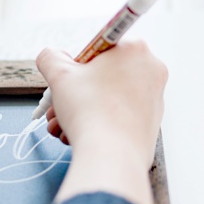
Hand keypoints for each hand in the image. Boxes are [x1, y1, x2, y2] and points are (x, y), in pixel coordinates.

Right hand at [37, 41, 166, 170]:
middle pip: (101, 75)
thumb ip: (50, 57)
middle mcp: (151, 70)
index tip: (68, 79)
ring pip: (106, 97)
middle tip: (57, 105)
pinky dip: (96, 122)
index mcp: (134, 50)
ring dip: (78, 109)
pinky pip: (117, 115)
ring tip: (61, 125)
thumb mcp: (58, 75)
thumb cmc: (89, 111)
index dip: (76, 65)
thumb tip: (51, 56)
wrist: (112, 157)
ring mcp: (154, 98)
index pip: (97, 47)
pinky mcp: (150, 123)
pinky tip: (76, 134)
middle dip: (73, 92)